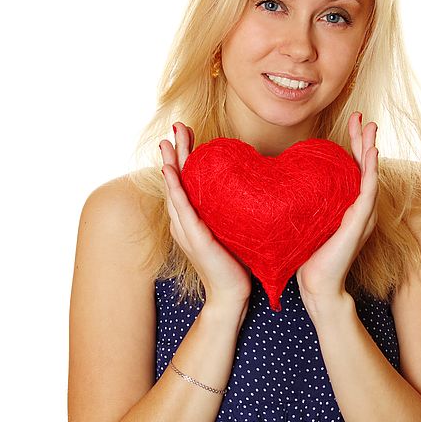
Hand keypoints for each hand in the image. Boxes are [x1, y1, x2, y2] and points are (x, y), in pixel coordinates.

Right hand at [160, 122, 251, 313]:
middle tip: (177, 126)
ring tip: (169, 142)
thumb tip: (252, 188)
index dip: (186, 156)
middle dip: (176, 151)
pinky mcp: (195, 238)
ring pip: (175, 190)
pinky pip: (182, 209)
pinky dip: (175, 189)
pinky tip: (171, 173)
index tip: (189, 133)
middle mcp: (185, 221)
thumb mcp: (234, 229)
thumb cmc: (237, 263)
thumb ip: (234, 210)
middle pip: (176, 180)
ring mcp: (186, 230)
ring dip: (171, 164)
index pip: (187, 181)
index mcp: (194, 217)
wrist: (232, 295)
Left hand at [296, 112, 378, 316]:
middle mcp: (359, 208)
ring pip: (370, 175)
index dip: (353, 145)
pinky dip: (371, 172)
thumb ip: (302, 204)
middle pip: (365, 166)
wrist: (316, 285)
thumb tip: (280, 184)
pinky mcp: (360, 223)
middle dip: (364, 140)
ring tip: (370, 129)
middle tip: (363, 117)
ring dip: (371, 150)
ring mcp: (362, 215)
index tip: (351, 123)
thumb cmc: (307, 256)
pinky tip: (371, 156)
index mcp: (347, 205)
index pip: (353, 168)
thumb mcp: (304, 222)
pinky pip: (368, 193)